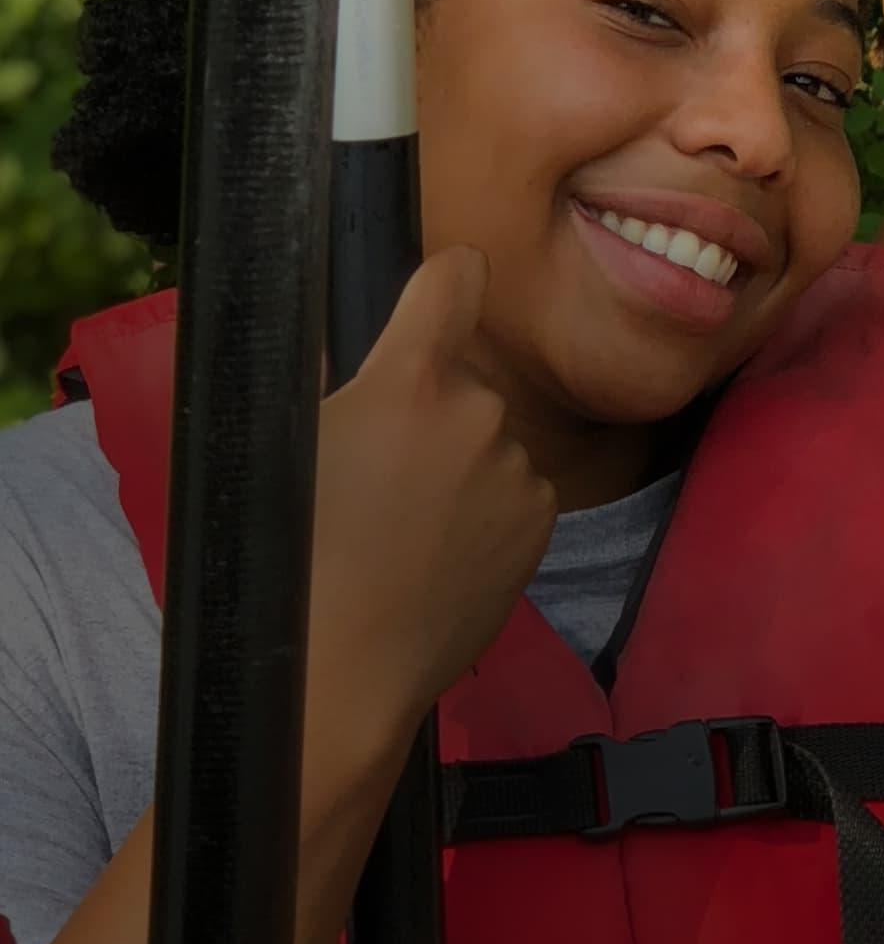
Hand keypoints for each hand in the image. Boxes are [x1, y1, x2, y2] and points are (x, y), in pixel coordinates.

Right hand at [307, 248, 555, 747]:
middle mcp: (480, 414)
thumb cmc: (292, 557)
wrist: (345, 665)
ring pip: (488, 440)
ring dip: (459, 464)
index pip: (454, 280)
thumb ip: (323, 381)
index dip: (447, 278)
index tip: (448, 281)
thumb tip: (341, 349)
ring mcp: (517, 470)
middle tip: (377, 471)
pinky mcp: (542, 519)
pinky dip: (486, 509)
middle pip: (463, 380)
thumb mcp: (280, 445)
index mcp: (411, 381)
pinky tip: (439, 554)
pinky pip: (515, 490)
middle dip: (430, 407)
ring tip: (402, 528)